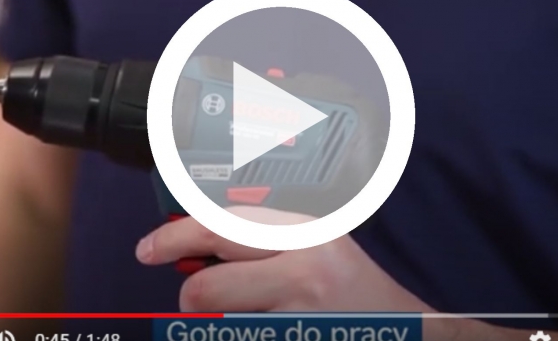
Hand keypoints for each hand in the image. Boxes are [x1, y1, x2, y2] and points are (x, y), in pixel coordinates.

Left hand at [135, 206, 430, 312]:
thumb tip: (195, 248)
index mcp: (306, 233)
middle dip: (191, 299)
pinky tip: (271, 330)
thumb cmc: (358, 294)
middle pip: (208, 287)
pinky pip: (239, 340)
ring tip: (254, 320)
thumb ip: (260, 242)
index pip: (222, 227)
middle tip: (190, 300)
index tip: (149, 248)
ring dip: (220, 329)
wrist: (407, 333)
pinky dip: (239, 337)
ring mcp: (302, 317)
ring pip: (219, 328)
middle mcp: (305, 270)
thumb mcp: (316, 249)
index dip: (175, 237)